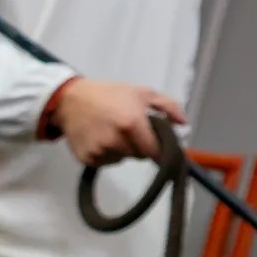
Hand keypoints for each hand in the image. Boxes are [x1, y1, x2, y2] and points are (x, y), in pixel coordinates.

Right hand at [52, 80, 184, 167]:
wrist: (72, 100)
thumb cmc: (111, 95)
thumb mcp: (143, 94)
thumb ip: (168, 107)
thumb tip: (184, 124)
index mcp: (132, 123)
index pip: (153, 151)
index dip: (158, 149)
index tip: (158, 145)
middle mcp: (115, 140)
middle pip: (139, 156)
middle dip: (140, 146)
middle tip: (131, 130)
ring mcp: (99, 151)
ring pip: (122, 159)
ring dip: (123, 150)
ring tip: (114, 132)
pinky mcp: (86, 159)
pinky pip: (106, 162)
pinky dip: (107, 154)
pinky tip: (101, 139)